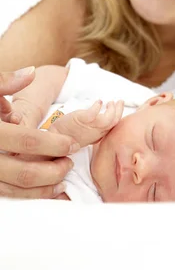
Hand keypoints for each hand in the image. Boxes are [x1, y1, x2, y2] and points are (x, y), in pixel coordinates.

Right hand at [0, 68, 77, 198]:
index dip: (54, 143)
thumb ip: (5, 82)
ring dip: (43, 188)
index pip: (27, 140)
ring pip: (15, 190)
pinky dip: (29, 196)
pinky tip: (47, 189)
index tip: (72, 143)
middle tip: (70, 162)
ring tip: (63, 177)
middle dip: (52, 170)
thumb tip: (31, 73)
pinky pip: (7, 196)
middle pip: (23, 172)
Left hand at [49, 100, 124, 147]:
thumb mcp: (84, 134)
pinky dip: (98, 107)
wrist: (53, 140)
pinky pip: (93, 113)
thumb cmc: (68, 136)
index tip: (118, 107)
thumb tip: (98, 118)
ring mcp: (90, 127)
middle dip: (119, 110)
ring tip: (111, 102)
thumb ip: (92, 128)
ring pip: (108, 119)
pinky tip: (98, 102)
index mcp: (98, 135)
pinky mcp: (81, 120)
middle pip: (114, 122)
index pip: (112, 127)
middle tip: (120, 101)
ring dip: (112, 109)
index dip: (118, 116)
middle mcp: (96, 132)